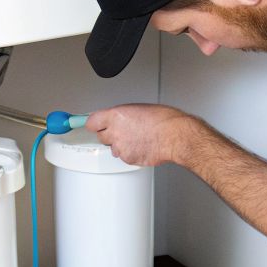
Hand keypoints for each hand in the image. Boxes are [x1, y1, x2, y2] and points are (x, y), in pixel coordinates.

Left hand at [85, 104, 200, 167]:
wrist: (175, 136)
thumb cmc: (163, 119)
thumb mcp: (138, 108)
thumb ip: (122, 115)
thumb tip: (115, 119)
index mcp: (116, 115)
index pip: (91, 122)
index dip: (94, 124)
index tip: (92, 125)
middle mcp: (115, 131)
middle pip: (101, 136)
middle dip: (109, 134)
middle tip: (123, 131)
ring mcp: (121, 147)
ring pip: (113, 148)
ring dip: (120, 144)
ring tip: (137, 138)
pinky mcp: (128, 159)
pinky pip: (124, 156)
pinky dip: (130, 153)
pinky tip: (142, 146)